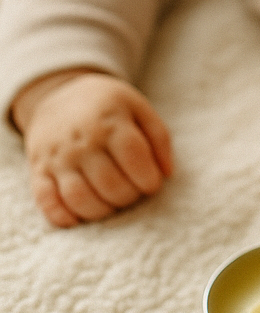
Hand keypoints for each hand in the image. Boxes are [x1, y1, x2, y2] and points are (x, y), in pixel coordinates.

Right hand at [14, 70, 173, 227]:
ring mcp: (57, 157)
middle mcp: (81, 140)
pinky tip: (79, 218)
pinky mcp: (38, 170)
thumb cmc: (108, 106)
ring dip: (102, 211)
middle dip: (128, 197)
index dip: (149, 179)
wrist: (60, 94)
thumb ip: (159, 138)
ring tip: (112, 203)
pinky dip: (62, 217)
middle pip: (110, 184)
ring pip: (80, 198)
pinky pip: (47, 201)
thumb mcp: (139, 108)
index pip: (135, 159)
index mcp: (110, 121)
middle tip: (132, 193)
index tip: (151, 184)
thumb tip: (167, 174)